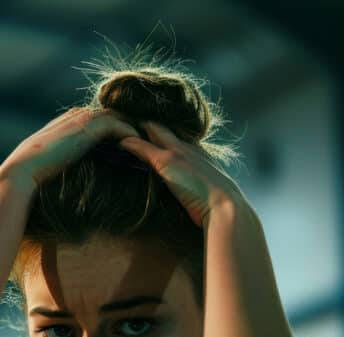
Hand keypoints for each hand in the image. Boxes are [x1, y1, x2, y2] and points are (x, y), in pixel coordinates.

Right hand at [0, 108, 141, 191]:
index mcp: (70, 120)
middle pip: (114, 114)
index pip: (102, 118)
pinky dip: (132, 136)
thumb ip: (68, 157)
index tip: (133, 142)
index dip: (119, 128)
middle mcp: (77, 114)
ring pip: (119, 117)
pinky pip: (119, 127)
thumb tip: (75, 170)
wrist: (23, 170)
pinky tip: (141, 148)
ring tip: (151, 144)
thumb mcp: (54, 160)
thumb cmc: (34, 172)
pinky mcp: (87, 127)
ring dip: (136, 130)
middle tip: (150, 141)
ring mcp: (82, 118)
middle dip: (131, 125)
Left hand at [118, 121, 245, 227]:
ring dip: (135, 127)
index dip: (163, 134)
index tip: (149, 132)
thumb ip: (202, 193)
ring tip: (118, 125)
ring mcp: (178, 152)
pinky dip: (128, 141)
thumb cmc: (221, 209)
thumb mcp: (211, 196)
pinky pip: (142, 145)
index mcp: (201, 155)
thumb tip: (199, 204)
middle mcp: (189, 148)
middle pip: (164, 127)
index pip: (178, 138)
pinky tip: (116, 140)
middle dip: (147, 123)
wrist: (227, 208)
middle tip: (128, 120)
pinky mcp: (166, 161)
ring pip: (152, 129)